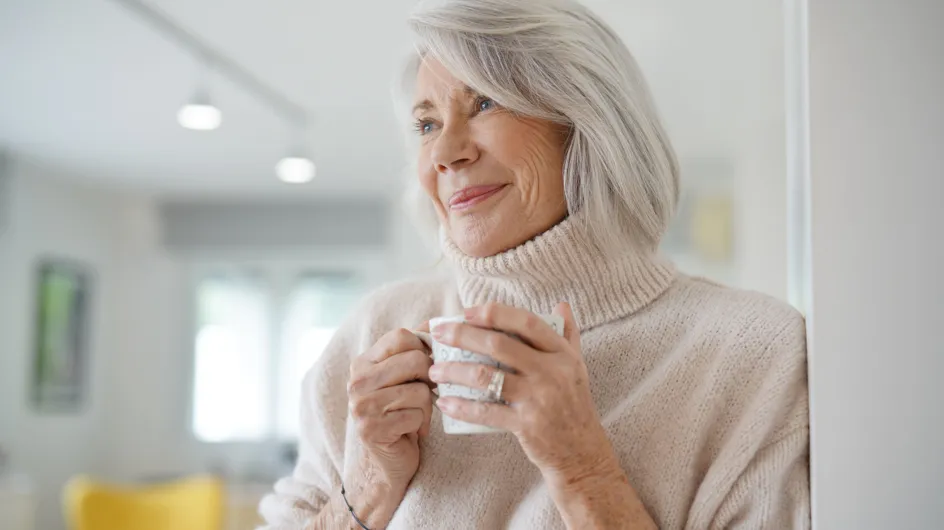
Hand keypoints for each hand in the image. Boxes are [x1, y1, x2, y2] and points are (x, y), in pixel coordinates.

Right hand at [345, 325, 433, 525]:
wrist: (388, 460)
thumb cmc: (402, 413)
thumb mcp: (404, 377)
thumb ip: (415, 349)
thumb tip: (439, 322)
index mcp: (363, 362)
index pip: (401, 335)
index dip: (423, 349)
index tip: (426, 367)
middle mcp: (357, 381)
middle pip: (415, 361)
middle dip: (430, 379)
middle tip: (425, 393)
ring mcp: (361, 405)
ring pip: (419, 390)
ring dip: (427, 407)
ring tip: (416, 415)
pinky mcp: (371, 429)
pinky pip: (416, 415)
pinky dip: (421, 424)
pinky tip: (411, 431)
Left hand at [428, 303, 613, 482]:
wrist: (581, 451)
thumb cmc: (574, 404)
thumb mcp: (577, 366)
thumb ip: (568, 334)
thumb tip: (561, 305)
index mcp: (561, 354)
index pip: (526, 323)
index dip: (495, 314)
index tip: (468, 311)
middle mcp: (550, 372)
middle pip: (499, 345)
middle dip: (463, 335)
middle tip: (439, 334)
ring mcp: (537, 398)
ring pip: (486, 376)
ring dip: (455, 371)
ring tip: (435, 370)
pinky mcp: (525, 424)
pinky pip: (486, 412)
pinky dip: (462, 407)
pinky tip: (445, 403)